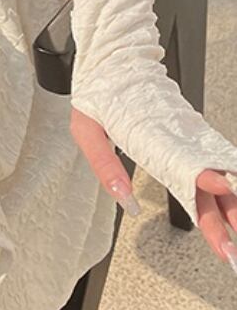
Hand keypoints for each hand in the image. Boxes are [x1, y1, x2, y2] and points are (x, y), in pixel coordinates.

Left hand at [70, 106, 236, 273]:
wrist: (112, 60)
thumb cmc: (99, 92)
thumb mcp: (86, 128)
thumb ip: (104, 164)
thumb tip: (124, 200)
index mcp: (146, 131)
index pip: (180, 159)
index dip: (200, 175)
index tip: (219, 186)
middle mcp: (174, 136)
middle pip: (203, 179)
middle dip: (222, 215)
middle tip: (229, 248)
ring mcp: (186, 136)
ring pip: (217, 173)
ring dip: (230, 206)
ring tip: (236, 234)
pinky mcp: (190, 134)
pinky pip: (213, 162)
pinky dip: (228, 185)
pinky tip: (234, 205)